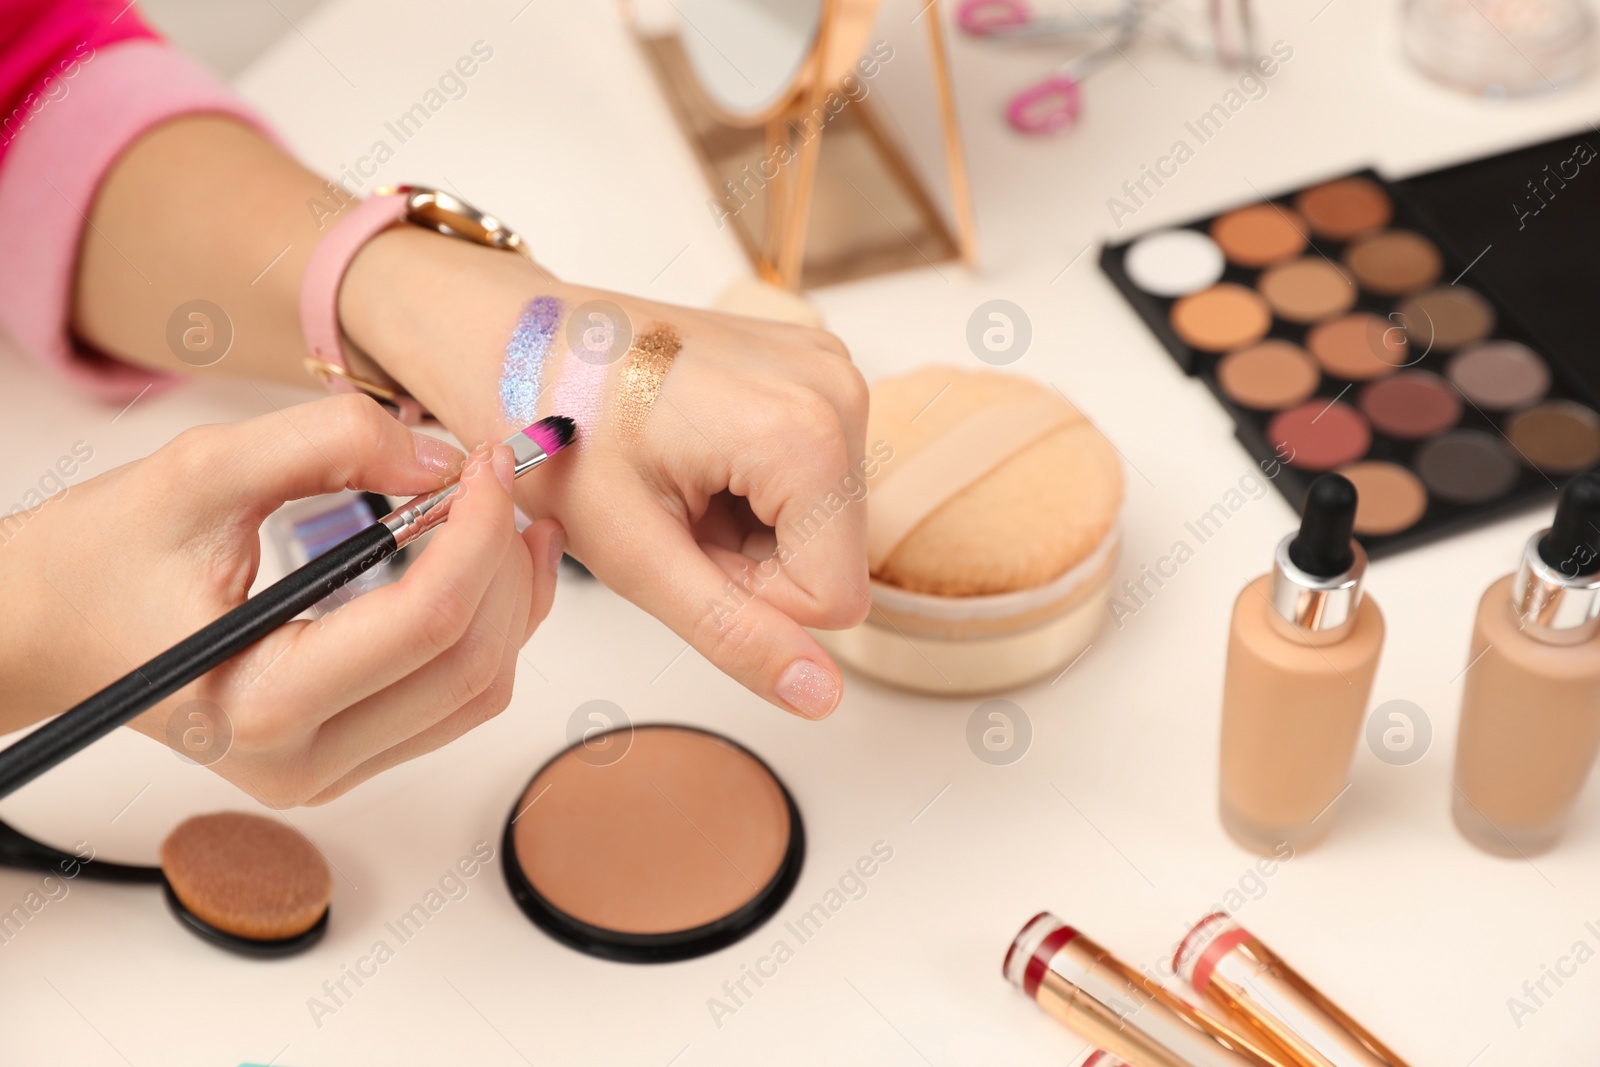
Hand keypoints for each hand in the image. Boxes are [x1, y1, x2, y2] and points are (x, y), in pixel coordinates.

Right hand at [0, 395, 563, 805]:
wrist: (41, 629)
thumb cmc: (99, 556)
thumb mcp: (200, 470)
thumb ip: (327, 443)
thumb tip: (443, 455)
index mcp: (262, 704)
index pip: (427, 624)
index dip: (480, 532)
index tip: (485, 460)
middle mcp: (303, 762)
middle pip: (471, 666)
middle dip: (505, 564)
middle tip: (503, 480)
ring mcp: (328, 772)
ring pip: (477, 692)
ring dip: (510, 601)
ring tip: (510, 518)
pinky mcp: (343, 757)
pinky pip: (451, 703)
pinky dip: (484, 630)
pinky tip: (486, 566)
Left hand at [342, 229, 870, 718]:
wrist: (517, 341)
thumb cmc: (555, 429)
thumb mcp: (636, 554)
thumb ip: (736, 632)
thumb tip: (820, 696)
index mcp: (806, 432)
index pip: (834, 600)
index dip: (751, 600)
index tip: (677, 545)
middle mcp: (838, 389)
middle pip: (834, 558)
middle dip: (750, 561)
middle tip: (667, 513)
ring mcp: (830, 369)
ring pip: (823, 524)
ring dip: (750, 528)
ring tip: (676, 482)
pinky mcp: (815, 367)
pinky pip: (813, 477)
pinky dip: (754, 488)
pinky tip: (695, 456)